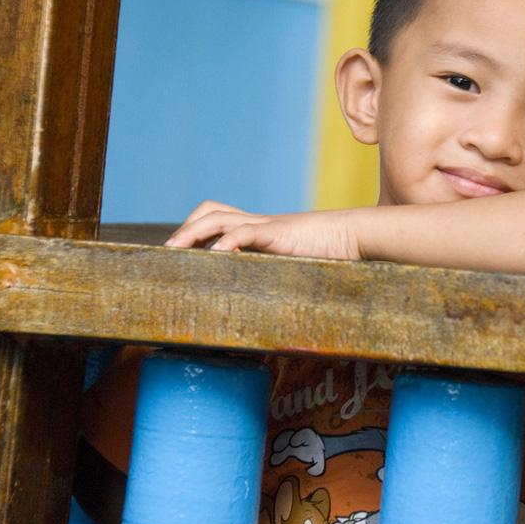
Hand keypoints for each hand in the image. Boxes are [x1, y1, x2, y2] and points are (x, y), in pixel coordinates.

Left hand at [163, 200, 362, 259]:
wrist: (356, 236)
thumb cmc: (331, 255)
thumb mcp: (294, 266)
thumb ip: (276, 276)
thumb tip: (262, 312)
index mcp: (260, 230)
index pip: (218, 219)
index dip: (194, 232)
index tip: (177, 256)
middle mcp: (258, 223)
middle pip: (210, 211)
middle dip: (185, 230)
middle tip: (168, 255)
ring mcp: (267, 225)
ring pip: (218, 217)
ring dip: (191, 233)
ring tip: (175, 252)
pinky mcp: (280, 232)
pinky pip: (247, 231)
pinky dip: (227, 241)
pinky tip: (216, 255)